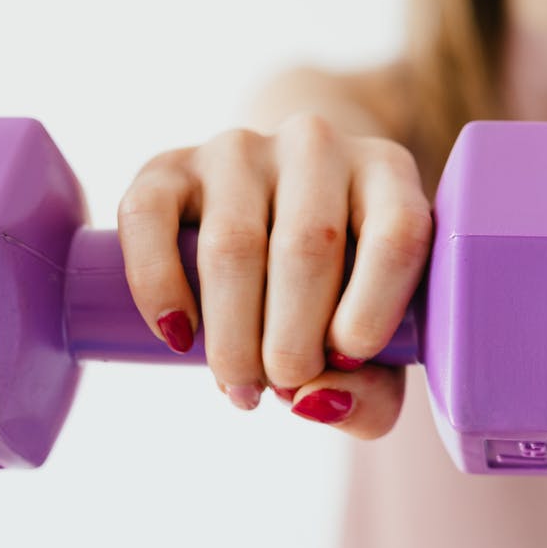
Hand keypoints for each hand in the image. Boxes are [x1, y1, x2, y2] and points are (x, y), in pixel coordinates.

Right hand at [116, 113, 433, 434]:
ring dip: (232, 335)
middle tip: (282, 387)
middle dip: (292, 341)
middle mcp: (317, 145)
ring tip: (239, 386)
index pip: (397, 233)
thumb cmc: (341, 288)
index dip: (373, 308)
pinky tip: (179, 336)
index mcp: (388, 174)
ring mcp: (240, 148)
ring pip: (232, 243)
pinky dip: (158, 287)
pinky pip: (149, 217)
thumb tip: (313, 401)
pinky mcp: (171, 164)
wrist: (276, 205)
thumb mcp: (377, 337)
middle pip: (308, 246)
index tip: (346, 358)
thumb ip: (371, 390)